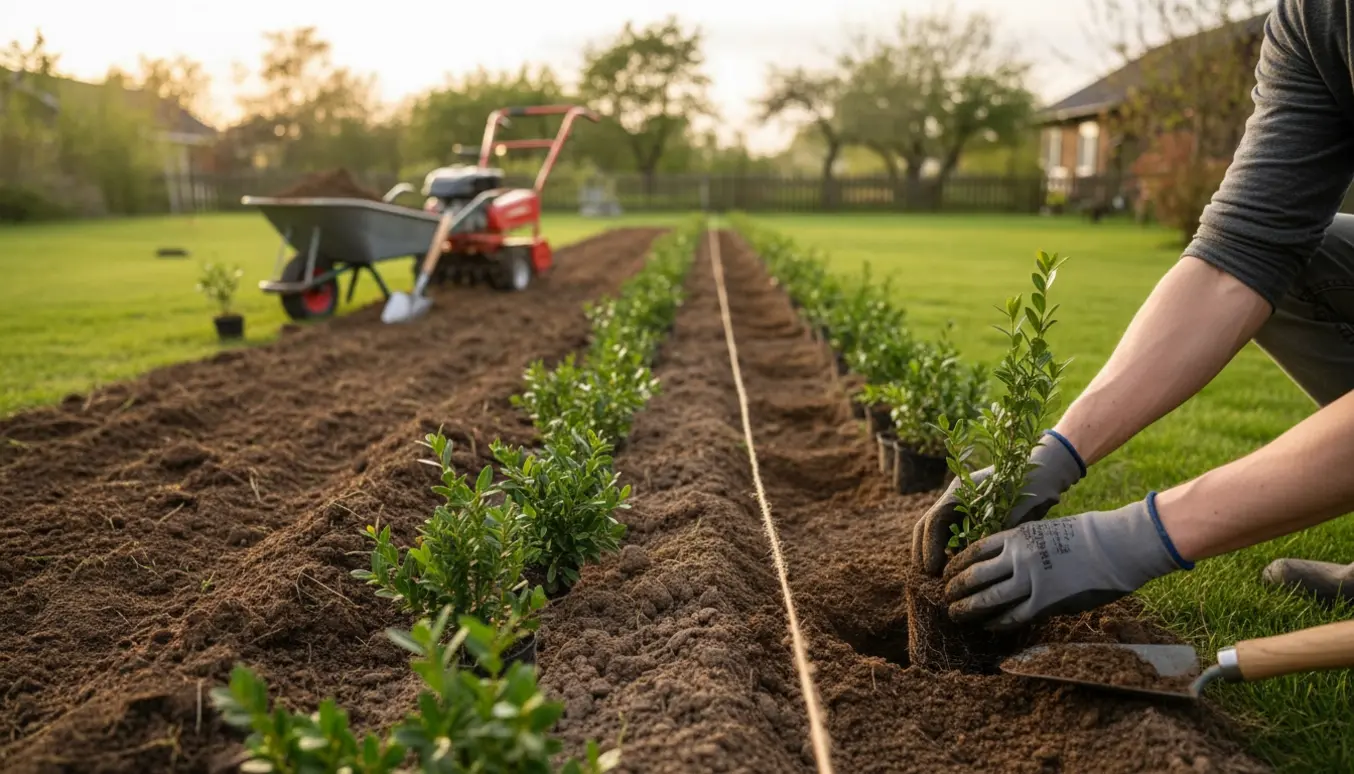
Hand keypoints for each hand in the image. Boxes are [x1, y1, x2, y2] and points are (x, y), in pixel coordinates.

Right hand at [911, 431, 1085, 576]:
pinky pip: (952, 536)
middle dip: (924, 553)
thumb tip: (974, 563)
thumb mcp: (1012, 513)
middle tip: (928, 579)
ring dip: (935, 554)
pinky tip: (957, 571)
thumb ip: (993, 535)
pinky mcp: (971, 516)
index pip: (933, 522)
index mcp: (959, 492)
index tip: (933, 570)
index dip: (930, 547)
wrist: (1046, 473)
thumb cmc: (1030, 487)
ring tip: (939, 579)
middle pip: (927, 527)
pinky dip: (950, 552)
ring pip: (937, 532)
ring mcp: (962, 506)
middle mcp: (955, 498)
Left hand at [941, 494, 1192, 630]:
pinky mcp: (1046, 602)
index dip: (957, 563)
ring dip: (967, 608)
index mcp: (1016, 536)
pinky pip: (1013, 616)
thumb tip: (1005, 561)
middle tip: (944, 596)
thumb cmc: (1085, 535)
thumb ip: (1022, 545)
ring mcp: (1031, 581)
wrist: (1115, 545)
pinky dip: (996, 622)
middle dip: (955, 588)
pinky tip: (987, 625)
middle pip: (974, 575)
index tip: (946, 572)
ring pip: (987, 598)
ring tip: (954, 614)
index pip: (974, 550)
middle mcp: (1018, 558)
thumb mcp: (1045, 530)